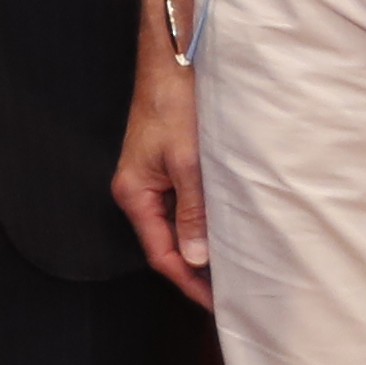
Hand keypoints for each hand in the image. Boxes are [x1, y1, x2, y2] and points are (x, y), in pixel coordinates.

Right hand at [113, 45, 215, 307]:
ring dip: (200, 246)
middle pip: (166, 243)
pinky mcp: (165, 167)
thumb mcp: (188, 161)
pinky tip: (223, 229)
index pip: (160, 253)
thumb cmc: (174, 104)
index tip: (214, 303)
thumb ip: (192, 212)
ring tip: (232, 268)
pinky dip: (201, 222)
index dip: (188, 281)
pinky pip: (182, 206)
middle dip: (196, 270)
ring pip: (176, 225)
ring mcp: (151, 179)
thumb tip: (196, 258)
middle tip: (230, 293)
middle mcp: (138, 191)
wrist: (172, 61)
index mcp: (134, 193)